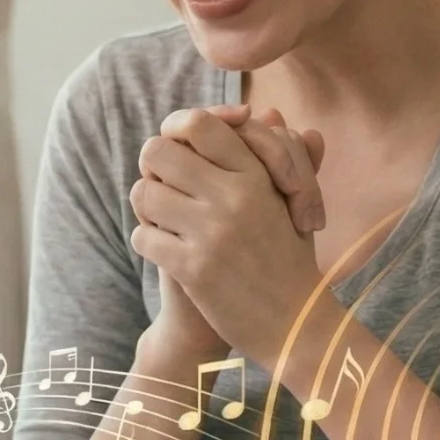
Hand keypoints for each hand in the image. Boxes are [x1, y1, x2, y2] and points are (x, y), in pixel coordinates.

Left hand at [129, 107, 328, 346]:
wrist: (295, 326)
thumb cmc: (291, 259)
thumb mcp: (296, 203)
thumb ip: (283, 155)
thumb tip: (268, 112)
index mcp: (258, 176)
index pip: (199, 123)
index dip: (178, 129)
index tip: (182, 147)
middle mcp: (234, 198)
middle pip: (157, 151)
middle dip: (155, 168)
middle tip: (166, 186)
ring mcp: (212, 233)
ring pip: (143, 193)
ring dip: (149, 207)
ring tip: (165, 220)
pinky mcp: (193, 269)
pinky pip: (143, 236)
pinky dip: (149, 242)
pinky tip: (167, 250)